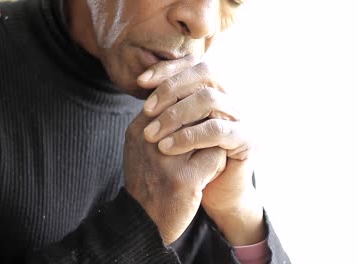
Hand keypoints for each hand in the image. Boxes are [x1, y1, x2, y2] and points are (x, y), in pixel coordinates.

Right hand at [124, 111, 226, 244]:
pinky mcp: (184, 179)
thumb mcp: (142, 148)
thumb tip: (188, 98)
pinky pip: (216, 156)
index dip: (192, 107)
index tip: (199, 122)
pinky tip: (210, 174)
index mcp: (139, 130)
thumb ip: (159, 123)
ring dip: (212, 143)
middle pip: (193, 112)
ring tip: (208, 156)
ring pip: (208, 131)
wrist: (143, 223)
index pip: (174, 99)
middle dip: (204, 123)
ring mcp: (166, 160)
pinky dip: (218, 163)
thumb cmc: (148, 181)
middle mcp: (150, 141)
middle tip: (207, 141)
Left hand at [138, 57, 264, 244]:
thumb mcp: (170, 129)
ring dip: (176, 114)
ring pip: (210, 99)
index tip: (141, 82)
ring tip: (151, 135)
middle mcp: (229, 98)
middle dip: (171, 88)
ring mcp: (240, 117)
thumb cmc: (186, 161)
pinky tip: (167, 147)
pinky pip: (218, 130)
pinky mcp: (246, 140)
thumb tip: (142, 81)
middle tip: (147, 110)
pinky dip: (190, 136)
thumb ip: (163, 105)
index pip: (192, 65)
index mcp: (212, 90)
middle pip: (205, 72)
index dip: (167, 69)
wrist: (211, 194)